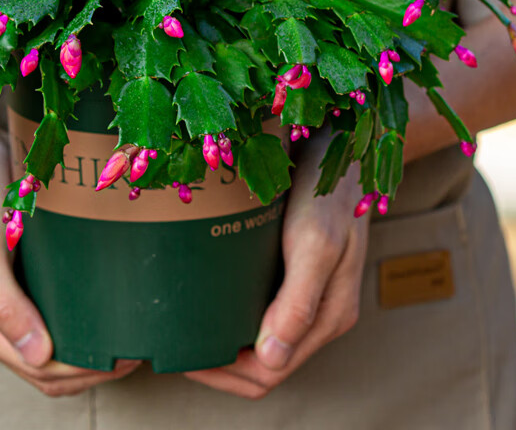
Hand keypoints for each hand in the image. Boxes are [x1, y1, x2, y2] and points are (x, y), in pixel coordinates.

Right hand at [0, 113, 140, 395]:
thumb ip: (3, 301)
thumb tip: (38, 355)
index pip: (30, 365)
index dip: (77, 369)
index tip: (120, 359)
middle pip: (39, 366)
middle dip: (85, 368)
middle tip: (132, 354)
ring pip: (44, 349)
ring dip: (82, 353)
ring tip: (123, 342)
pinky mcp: (13, 280)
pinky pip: (46, 318)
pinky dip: (73, 327)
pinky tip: (101, 317)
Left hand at [185, 160, 367, 398]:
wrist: (338, 141)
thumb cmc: (327, 190)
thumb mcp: (315, 243)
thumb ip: (299, 303)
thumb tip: (271, 359)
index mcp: (330, 315)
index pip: (272, 371)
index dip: (227, 373)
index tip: (187, 357)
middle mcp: (318, 310)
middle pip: (264, 362)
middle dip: (221, 364)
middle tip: (177, 345)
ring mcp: (306, 290)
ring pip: (259, 335)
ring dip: (225, 340)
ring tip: (187, 326)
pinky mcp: (292, 267)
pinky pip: (258, 305)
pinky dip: (231, 311)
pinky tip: (206, 298)